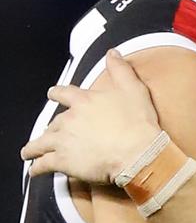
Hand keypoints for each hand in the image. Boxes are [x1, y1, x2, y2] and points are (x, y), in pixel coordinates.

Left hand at [21, 49, 161, 183]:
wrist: (136, 150)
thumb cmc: (137, 121)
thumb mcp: (133, 87)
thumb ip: (120, 69)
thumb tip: (112, 53)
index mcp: (85, 101)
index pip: (63, 93)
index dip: (56, 93)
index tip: (52, 94)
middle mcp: (70, 119)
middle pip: (53, 121)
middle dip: (52, 126)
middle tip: (51, 131)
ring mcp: (63, 140)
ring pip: (41, 143)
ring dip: (34, 147)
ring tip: (30, 152)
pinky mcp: (62, 161)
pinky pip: (42, 164)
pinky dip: (37, 167)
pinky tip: (36, 169)